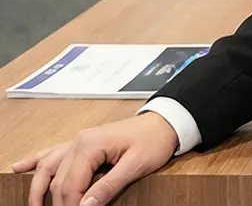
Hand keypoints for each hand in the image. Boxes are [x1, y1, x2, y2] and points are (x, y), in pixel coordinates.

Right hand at [12, 112, 177, 205]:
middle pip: (58, 181)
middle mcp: (79, 141)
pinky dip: (35, 161)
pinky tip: (19, 167)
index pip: (70, 186)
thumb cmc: (153, 141)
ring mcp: (78, 141)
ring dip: (38, 189)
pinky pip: (52, 153)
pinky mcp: (82, 143)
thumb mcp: (136, 166)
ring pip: (47, 168)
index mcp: (90, 144)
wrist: (165, 121)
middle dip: (57, 205)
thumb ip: (108, 186)